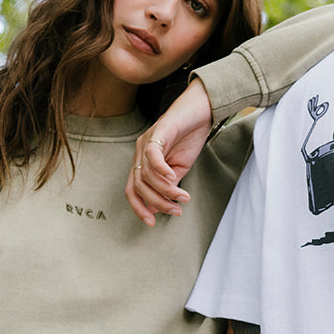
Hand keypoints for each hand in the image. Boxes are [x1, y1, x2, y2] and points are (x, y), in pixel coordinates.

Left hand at [126, 78, 213, 224]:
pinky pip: (152, 154)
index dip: (139, 208)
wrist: (201, 110)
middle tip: (175, 211)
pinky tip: (173, 178)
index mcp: (143, 162)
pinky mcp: (159, 131)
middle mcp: (140, 151)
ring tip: (183, 197)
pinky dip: (160, 170)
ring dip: (166, 190)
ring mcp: (147, 140)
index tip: (152, 223)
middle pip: (138, 185)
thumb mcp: (179, 168)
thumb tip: (158, 208)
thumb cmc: (190, 137)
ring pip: (147, 174)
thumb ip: (167, 186)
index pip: (132, 189)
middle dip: (156, 202)